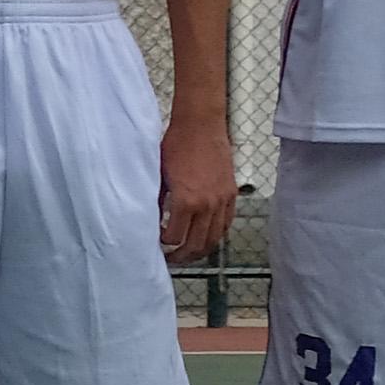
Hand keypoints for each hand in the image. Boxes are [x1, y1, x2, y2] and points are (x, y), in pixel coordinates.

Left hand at [157, 114, 234, 267]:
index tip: (156, 243)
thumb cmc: (176, 145)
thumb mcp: (158, 175)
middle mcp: (207, 204)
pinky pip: (226, 223)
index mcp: (186, 200)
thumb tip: (152, 219)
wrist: (200, 125)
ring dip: (200, 250)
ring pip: (214, 238)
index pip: (174, 237)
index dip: (164, 244)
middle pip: (196, 244)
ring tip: (188, 253)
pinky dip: (216, 235)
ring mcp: (222, 200)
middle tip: (170, 258)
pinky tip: (206, 237)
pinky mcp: (231, 194)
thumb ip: (157, 200)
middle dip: (181, 256)